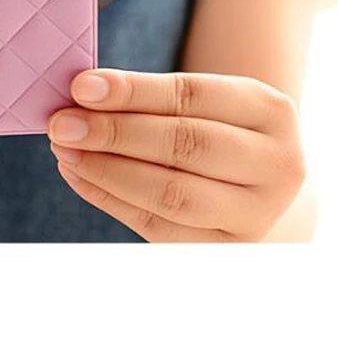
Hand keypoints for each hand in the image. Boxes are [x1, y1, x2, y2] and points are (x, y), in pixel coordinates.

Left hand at [47, 69, 305, 241]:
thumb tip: (82, 94)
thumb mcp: (203, 100)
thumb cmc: (214, 125)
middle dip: (114, 133)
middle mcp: (276, 164)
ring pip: (172, 193)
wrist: (256, 181)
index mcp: (270, 110)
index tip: (81, 87)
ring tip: (64, 150)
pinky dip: (109, 199)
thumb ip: (150, 95)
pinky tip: (77, 175)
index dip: (133, 91)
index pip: (192, 95)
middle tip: (62, 124)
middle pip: (185, 145)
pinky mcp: (226, 250)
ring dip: (106, 170)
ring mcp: (256, 215)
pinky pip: (157, 227)